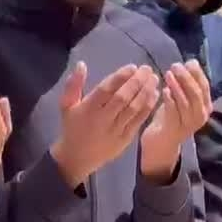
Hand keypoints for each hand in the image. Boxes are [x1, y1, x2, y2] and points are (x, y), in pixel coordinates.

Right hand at [51, 62, 159, 188]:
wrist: (77, 157)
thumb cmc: (72, 127)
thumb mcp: (66, 105)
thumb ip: (73, 85)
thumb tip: (82, 64)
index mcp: (88, 109)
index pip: (106, 90)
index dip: (120, 77)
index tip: (132, 67)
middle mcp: (103, 119)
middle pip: (123, 97)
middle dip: (137, 81)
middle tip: (147, 69)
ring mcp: (116, 129)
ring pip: (134, 108)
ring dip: (146, 92)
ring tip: (153, 79)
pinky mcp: (126, 138)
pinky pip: (140, 119)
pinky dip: (149, 106)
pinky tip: (154, 95)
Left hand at [140, 60, 211, 182]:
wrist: (159, 142)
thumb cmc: (169, 117)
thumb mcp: (180, 99)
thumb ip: (185, 84)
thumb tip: (190, 62)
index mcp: (204, 106)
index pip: (204, 86)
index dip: (197, 73)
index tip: (188, 61)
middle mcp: (200, 115)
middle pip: (196, 93)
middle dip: (186, 78)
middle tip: (175, 66)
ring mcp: (189, 124)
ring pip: (186, 103)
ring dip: (177, 87)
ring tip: (168, 74)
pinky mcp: (175, 129)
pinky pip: (174, 112)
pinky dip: (170, 100)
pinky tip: (164, 90)